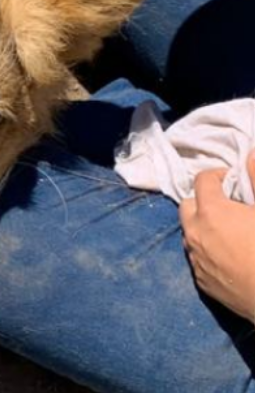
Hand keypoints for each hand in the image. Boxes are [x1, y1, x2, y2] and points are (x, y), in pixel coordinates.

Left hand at [179, 153, 254, 323]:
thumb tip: (250, 153)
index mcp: (212, 213)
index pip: (202, 180)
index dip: (220, 175)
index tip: (236, 180)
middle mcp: (195, 235)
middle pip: (188, 206)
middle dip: (205, 201)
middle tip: (230, 205)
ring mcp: (196, 261)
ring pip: (190, 233)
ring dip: (204, 227)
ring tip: (231, 231)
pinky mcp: (202, 284)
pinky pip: (198, 258)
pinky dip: (208, 251)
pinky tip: (231, 257)